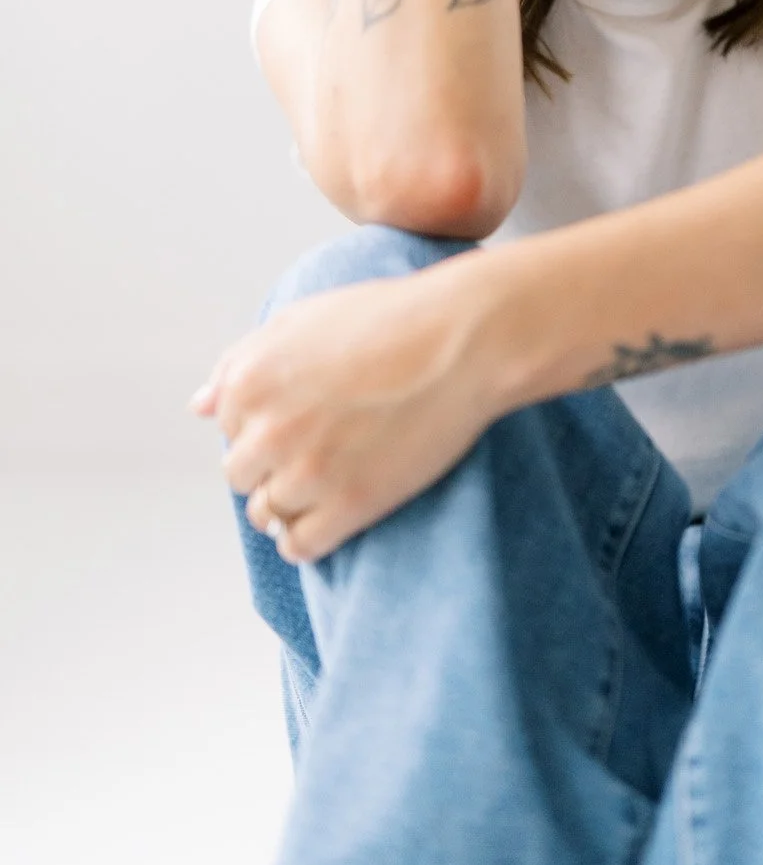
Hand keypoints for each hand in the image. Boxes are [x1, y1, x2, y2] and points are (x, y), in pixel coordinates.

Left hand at [189, 253, 505, 563]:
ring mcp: (306, 472)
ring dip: (291, 503)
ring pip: (268, 514)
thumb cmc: (390, 319)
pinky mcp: (348, 506)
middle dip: (272, 465)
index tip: (308, 413)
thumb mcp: (302, 319)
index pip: (229, 426)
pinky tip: (336, 513)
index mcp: (249, 381)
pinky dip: (309, 536)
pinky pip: (300, 545)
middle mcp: (267, 430)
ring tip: (333, 480)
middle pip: (241, 475)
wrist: (463, 338)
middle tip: (322, 447)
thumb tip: (198, 406)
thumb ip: (242, 361)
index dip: (268, 422)